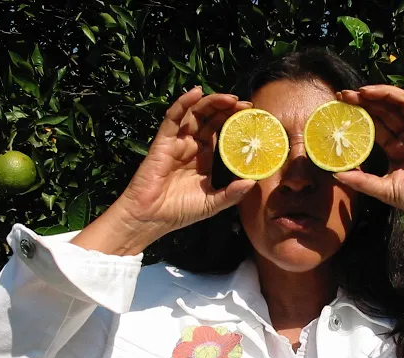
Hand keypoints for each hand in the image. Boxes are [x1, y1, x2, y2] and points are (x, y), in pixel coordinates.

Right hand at [72, 87, 255, 254]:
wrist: (151, 218)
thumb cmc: (180, 211)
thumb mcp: (213, 203)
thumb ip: (232, 193)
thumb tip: (252, 182)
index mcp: (204, 158)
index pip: (221, 132)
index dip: (234, 122)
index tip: (252, 116)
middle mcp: (191, 146)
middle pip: (210, 119)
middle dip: (227, 108)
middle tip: (245, 104)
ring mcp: (177, 142)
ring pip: (194, 114)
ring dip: (211, 103)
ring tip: (229, 98)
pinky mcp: (163, 142)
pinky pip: (173, 118)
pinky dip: (183, 104)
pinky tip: (195, 92)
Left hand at [335, 73, 403, 229]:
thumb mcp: (384, 189)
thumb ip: (361, 181)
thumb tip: (335, 173)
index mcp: (398, 147)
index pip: (376, 124)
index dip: (360, 112)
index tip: (340, 103)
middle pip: (387, 110)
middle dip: (366, 100)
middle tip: (345, 94)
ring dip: (386, 93)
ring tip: (365, 90)